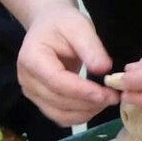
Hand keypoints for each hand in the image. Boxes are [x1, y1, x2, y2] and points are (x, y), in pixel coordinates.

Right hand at [17, 3, 118, 125]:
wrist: (48, 26)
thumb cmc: (62, 23)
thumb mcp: (79, 26)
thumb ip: (91, 48)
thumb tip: (104, 70)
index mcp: (31, 58)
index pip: (57, 81)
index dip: (82, 91)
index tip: (106, 93)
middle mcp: (26, 79)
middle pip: (58, 101)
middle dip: (89, 103)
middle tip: (114, 96)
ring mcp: (31, 93)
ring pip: (59, 115)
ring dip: (86, 112)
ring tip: (107, 100)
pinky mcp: (40, 101)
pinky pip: (60, 117)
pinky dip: (80, 116)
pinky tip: (95, 104)